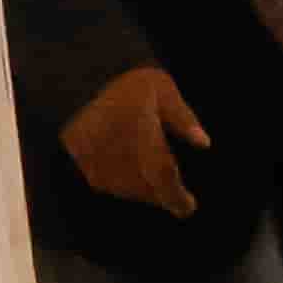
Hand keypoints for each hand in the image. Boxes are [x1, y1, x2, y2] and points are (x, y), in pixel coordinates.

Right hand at [59, 60, 213, 217]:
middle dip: (162, 193)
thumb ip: (183, 118)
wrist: (78, 74)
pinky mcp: (80, 161)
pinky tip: (128, 168)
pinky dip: (121, 181)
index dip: (176, 197)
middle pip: (145, 189)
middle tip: (176, 195)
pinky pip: (105, 182)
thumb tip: (204, 143)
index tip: (188, 207)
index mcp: (142, 135)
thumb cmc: (126, 81)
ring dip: (142, 189)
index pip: (162, 176)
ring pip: (126, 189)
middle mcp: (117, 152)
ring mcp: (96, 159)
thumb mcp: (161, 89)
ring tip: (150, 176)